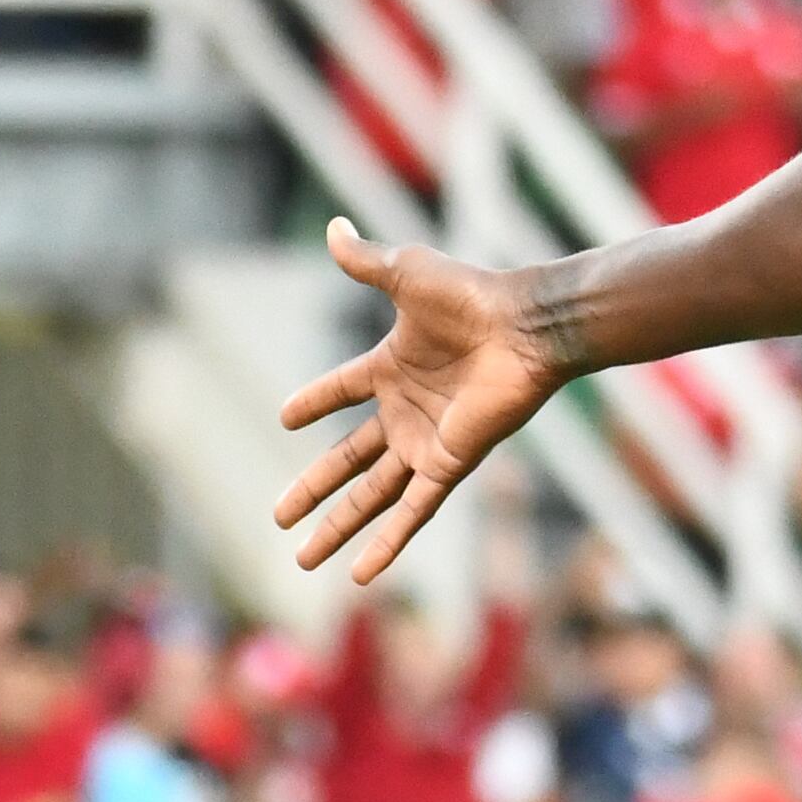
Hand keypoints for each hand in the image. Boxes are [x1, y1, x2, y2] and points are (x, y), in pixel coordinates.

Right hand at [274, 218, 571, 579]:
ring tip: (302, 559)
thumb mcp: (407, 276)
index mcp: (393, 366)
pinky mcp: (448, 463)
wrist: (524, 327)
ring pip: (371, 495)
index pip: (342, 390)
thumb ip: (366, 261)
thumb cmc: (471, 296)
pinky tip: (362, 574)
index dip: (315, 402)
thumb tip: (333, 226)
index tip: (285, 417)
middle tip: (278, 517)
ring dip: (337, 527)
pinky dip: (388, 542)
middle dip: (313, 490)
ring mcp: (426, 441)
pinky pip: (412, 511)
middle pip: (348, 461)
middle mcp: (407, 410)